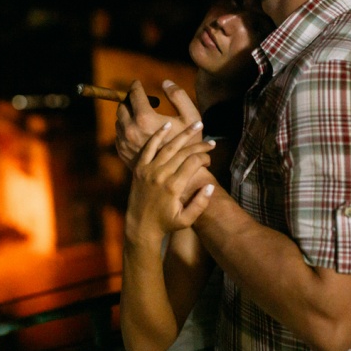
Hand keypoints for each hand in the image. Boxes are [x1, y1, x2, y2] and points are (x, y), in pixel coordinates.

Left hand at [115, 80, 201, 167]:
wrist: (180, 173)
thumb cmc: (188, 143)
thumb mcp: (190, 116)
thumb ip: (178, 95)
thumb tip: (165, 82)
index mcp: (145, 119)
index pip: (134, 94)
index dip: (136, 86)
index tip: (137, 83)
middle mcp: (130, 130)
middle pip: (122, 107)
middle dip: (130, 101)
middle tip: (139, 100)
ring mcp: (124, 142)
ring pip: (119, 121)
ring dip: (127, 115)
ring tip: (139, 115)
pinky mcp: (122, 152)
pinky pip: (118, 134)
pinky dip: (125, 129)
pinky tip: (137, 130)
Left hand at [124, 121, 215, 244]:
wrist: (140, 225)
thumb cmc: (166, 224)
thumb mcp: (186, 220)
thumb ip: (200, 204)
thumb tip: (209, 185)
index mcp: (173, 187)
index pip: (193, 163)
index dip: (204, 157)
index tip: (209, 159)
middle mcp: (160, 175)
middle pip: (183, 153)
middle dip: (199, 145)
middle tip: (211, 142)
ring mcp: (148, 170)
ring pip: (168, 147)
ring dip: (183, 135)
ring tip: (196, 125)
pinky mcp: (139, 168)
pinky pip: (149, 148)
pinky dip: (158, 135)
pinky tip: (167, 125)